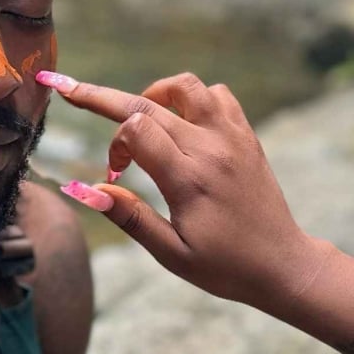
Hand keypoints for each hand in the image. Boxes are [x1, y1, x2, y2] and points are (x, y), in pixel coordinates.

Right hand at [37, 71, 333, 312]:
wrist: (283, 264)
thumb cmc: (225, 267)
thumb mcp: (172, 254)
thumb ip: (130, 217)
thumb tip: (86, 189)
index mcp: (190, 179)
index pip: (136, 127)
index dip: (113, 142)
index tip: (115, 170)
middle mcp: (212, 149)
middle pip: (149, 102)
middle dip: (104, 98)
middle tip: (70, 92)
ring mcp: (233, 138)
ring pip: (187, 86)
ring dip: (155, 93)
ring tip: (142, 120)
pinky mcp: (247, 137)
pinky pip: (218, 95)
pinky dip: (192, 98)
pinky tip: (181, 124)